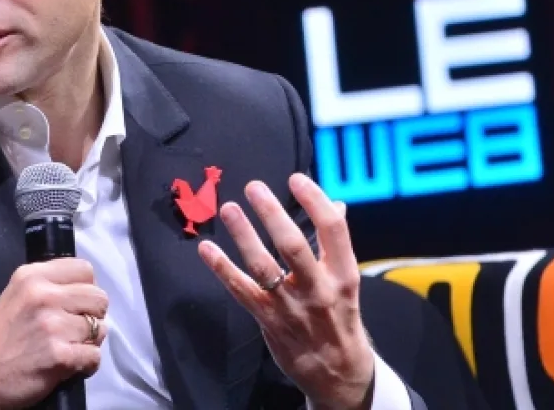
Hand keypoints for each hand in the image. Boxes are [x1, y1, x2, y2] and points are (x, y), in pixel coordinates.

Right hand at [0, 258, 107, 408]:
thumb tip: (88, 287)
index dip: (86, 289)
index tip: (75, 305)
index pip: (84, 269)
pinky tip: (68, 365)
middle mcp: (43, 296)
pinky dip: (86, 365)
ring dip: (89, 342)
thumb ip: (49, 284)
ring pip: (100, 329)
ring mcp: (52, 326)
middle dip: (93, 316)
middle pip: (99, 298)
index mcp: (32, 276)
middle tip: (74, 330)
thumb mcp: (18, 294)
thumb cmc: (1, 336)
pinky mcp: (59, 355)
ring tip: (68, 348)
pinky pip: (94, 356)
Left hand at [198, 173, 374, 409]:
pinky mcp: (267, 319)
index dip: (314, 200)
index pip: (333, 231)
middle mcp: (318, 289)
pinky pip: (241, 290)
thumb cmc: (340, 318)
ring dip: (243, 236)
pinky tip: (206, 249)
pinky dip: (221, 268)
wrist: (338, 373)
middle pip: (293, 245)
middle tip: (254, 187)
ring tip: (229, 209)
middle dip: (272, 214)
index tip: (296, 179)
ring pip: (263, 266)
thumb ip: (335, 244)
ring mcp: (291, 306)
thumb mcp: (347, 281)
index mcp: (344, 274)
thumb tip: (335, 204)